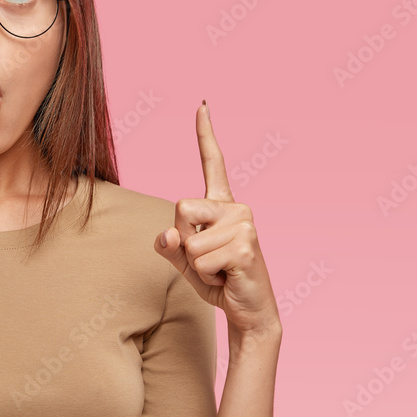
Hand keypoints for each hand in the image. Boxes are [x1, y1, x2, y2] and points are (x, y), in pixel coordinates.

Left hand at [153, 102, 278, 335]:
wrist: (248, 311)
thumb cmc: (217, 279)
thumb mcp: (184, 260)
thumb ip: (169, 245)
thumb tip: (167, 234)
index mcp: (221, 204)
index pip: (212, 163)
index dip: (205, 133)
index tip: (202, 105)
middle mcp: (236, 207)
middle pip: (180, 208)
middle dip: (183, 238)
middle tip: (207, 256)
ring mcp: (244, 224)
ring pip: (188, 240)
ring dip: (195, 263)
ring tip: (220, 268)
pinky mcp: (246, 246)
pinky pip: (199, 259)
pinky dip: (205, 275)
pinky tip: (228, 276)